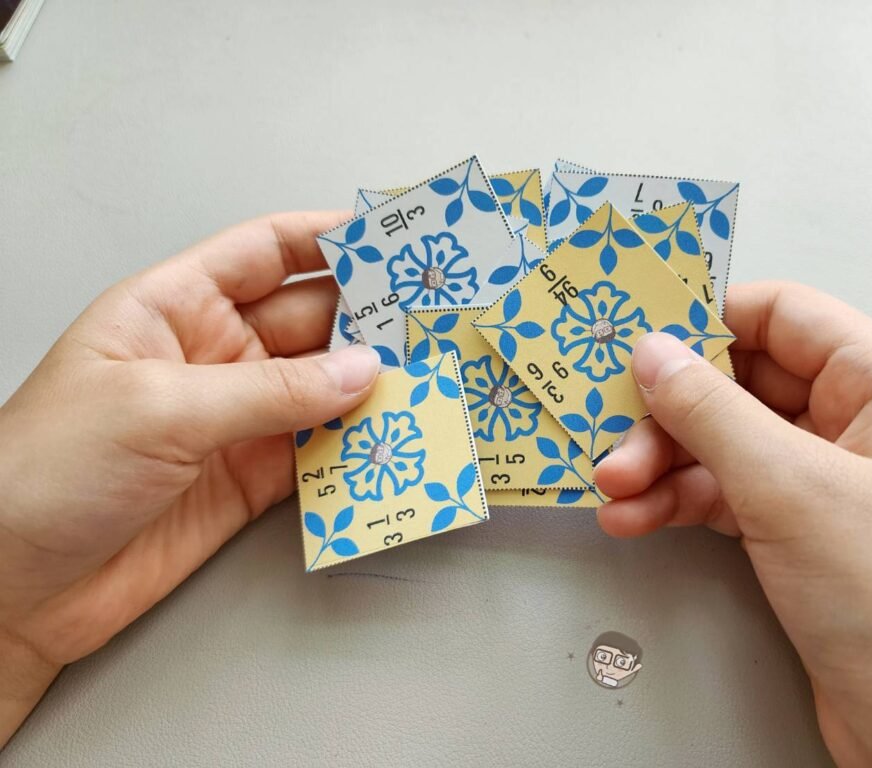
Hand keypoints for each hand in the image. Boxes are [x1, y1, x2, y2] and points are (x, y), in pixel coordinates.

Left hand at [0, 212, 379, 743]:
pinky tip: (395, 438)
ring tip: (432, 377)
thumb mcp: (162, 408)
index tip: (388, 240)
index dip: (325, 239)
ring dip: (371, 384)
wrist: (15, 585)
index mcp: (174, 306)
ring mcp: (235, 418)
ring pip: (321, 387)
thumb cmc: (50, 469)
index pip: (263, 252)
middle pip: (307, 319)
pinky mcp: (251, 478)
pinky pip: (318, 451)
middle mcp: (212, 355)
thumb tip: (364, 370)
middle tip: (431, 318)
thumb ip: (271, 390)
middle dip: (367, 317)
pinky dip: (357, 445)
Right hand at [594, 282, 871, 766]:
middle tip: (615, 433)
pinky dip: (678, 505)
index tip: (638, 334)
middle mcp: (862, 426)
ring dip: (662, 464)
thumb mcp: (795, 490)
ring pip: (726, 445)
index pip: (784, 316)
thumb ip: (714, 413)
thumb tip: (657, 354)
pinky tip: (638, 518)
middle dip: (670, 411)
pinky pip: (727, 498)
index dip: (707, 319)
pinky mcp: (803, 538)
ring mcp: (830, 486)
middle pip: (743, 384)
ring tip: (615, 487)